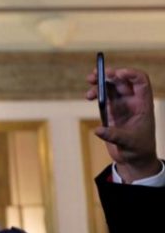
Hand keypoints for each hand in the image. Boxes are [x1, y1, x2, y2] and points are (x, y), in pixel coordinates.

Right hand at [86, 66, 159, 180]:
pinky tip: (89, 96)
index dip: (130, 74)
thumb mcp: (129, 143)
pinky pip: (103, 98)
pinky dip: (96, 93)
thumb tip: (98, 130)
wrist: (134, 159)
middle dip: (110, 75)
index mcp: (143, 104)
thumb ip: (114, 135)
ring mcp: (121, 106)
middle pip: (122, 81)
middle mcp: (132, 102)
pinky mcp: (110, 112)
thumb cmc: (138, 150)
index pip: (141, 82)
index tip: (117, 73)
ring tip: (89, 81)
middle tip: (96, 74)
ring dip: (100, 82)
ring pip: (111, 87)